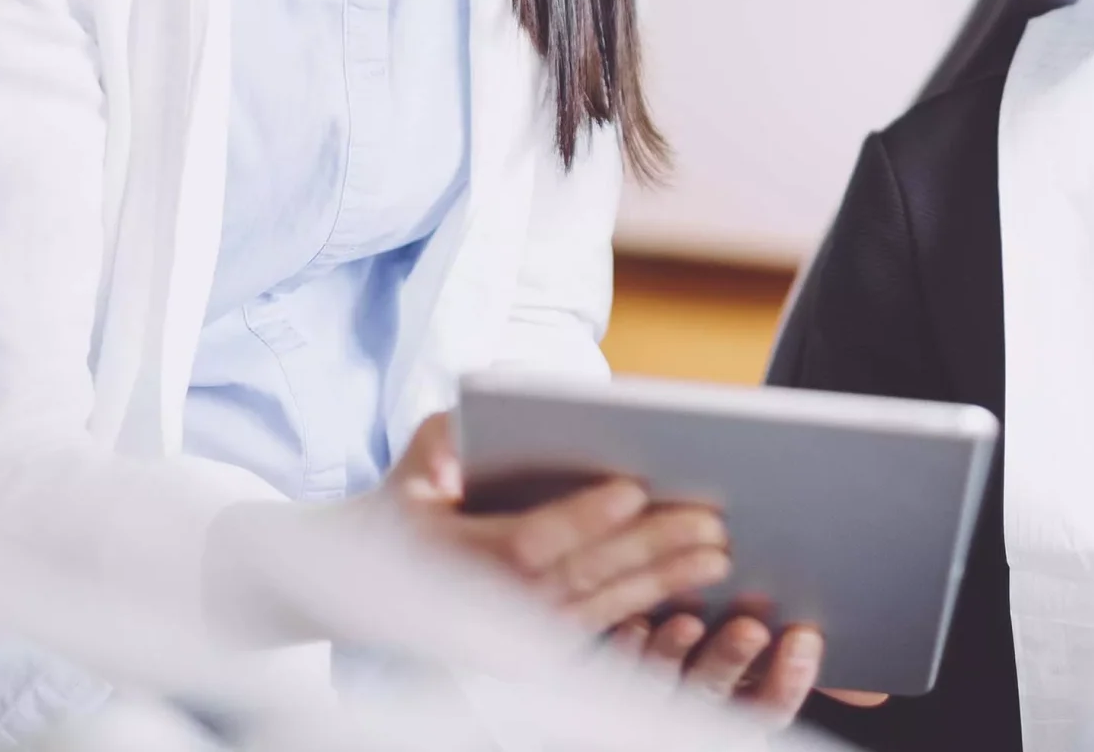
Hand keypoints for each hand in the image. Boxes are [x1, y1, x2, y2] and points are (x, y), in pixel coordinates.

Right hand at [382, 412, 729, 632]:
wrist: (375, 586)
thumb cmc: (405, 508)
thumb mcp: (412, 465)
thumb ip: (438, 443)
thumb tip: (463, 443)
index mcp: (451, 560)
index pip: (526, 544)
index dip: (580, 519)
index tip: (632, 491)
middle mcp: (484, 609)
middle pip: (580, 577)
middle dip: (649, 549)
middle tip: (709, 522)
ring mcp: (510, 638)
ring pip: (599, 607)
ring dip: (661, 582)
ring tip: (718, 555)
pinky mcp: (532, 652)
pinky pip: (598, 627)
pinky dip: (646, 607)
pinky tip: (690, 585)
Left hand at [609, 613, 825, 722]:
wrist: (640, 690)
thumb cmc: (716, 657)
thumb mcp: (763, 653)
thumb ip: (787, 647)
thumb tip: (812, 620)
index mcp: (738, 712)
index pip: (769, 706)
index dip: (789, 678)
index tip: (804, 638)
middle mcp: (693, 716)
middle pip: (714, 692)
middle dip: (732, 658)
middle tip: (750, 628)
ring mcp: (648, 707)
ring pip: (663, 685)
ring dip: (675, 653)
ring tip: (686, 623)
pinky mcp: (608, 692)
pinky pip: (615, 677)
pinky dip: (627, 652)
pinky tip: (636, 624)